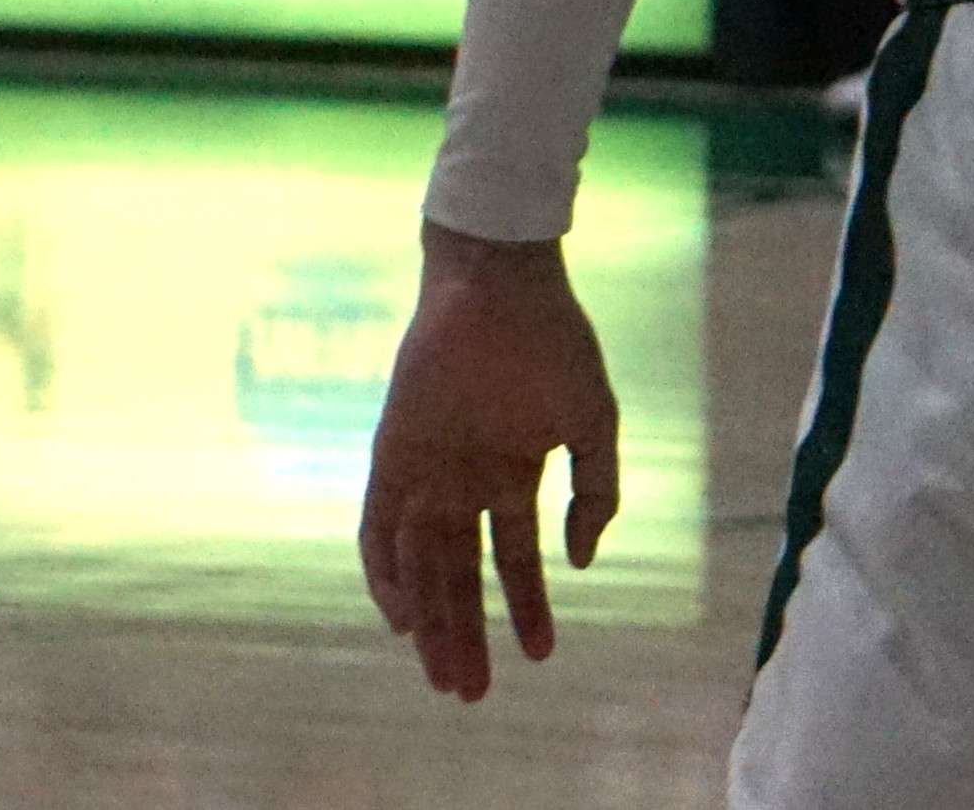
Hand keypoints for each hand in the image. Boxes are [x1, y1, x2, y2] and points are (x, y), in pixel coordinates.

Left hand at [360, 226, 620, 702]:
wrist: (501, 282)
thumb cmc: (554, 341)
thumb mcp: (594, 419)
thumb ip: (597, 490)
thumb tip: (581, 560)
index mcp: (511, 472)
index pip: (513, 558)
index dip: (526, 609)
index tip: (542, 656)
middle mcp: (463, 481)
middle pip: (458, 576)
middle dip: (466, 635)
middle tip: (472, 692)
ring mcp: (425, 470)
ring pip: (419, 564)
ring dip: (429, 621)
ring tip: (443, 672)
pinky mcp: (390, 455)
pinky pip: (376, 527)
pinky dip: (383, 573)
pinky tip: (400, 615)